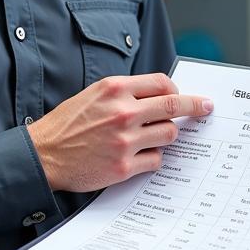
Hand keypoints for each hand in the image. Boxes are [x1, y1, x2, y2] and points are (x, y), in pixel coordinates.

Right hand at [28, 74, 211, 190]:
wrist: (43, 154)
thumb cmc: (67, 124)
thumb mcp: (94, 94)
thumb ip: (125, 93)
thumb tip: (158, 96)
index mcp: (115, 89)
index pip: (162, 83)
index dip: (177, 89)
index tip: (184, 95)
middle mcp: (123, 112)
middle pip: (173, 105)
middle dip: (194, 106)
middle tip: (206, 108)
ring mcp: (124, 140)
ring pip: (169, 134)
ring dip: (167, 135)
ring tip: (152, 137)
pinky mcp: (123, 166)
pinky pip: (156, 159)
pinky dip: (153, 158)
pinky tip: (140, 156)